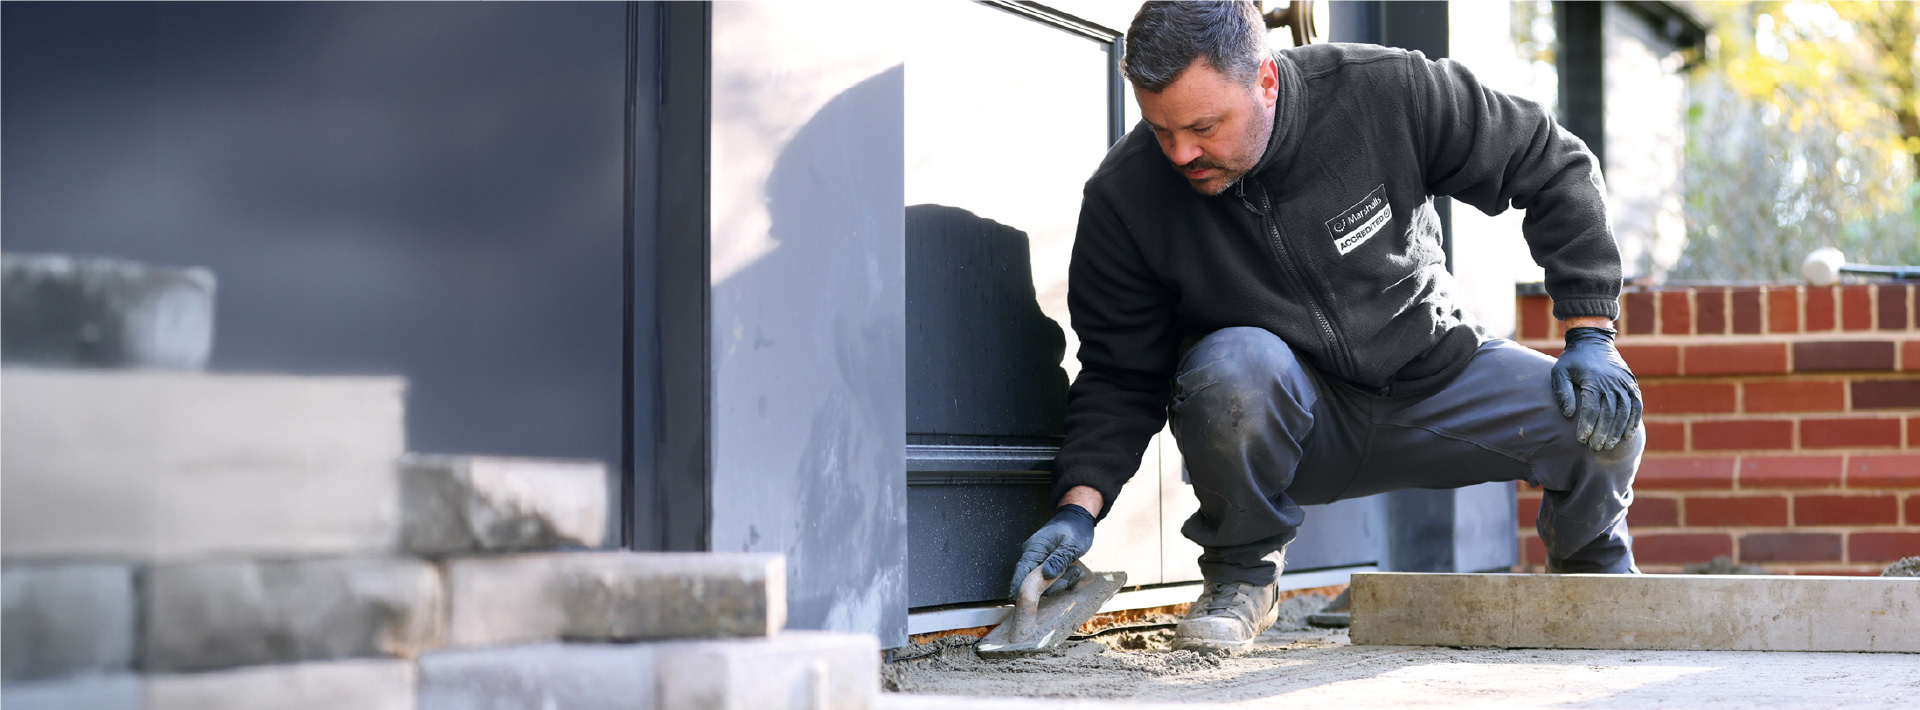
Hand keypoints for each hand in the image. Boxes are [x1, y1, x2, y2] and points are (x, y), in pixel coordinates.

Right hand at [1008, 504, 1094, 597]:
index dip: (1019, 587)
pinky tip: (1074, 571)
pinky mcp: (1046, 564)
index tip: (1017, 601)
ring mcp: (1039, 560)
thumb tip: (1046, 575)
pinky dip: (1063, 578)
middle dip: (1054, 584)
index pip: (1022, 570)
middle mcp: (1033, 555)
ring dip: (1062, 581)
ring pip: (1045, 582)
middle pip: (1034, 581)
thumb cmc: (1074, 529)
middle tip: (1073, 575)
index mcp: (1035, 549)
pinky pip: (1051, 578)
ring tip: (1076, 570)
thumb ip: (1058, 560)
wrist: (1077, 519)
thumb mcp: (1070, 545)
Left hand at [1551, 326, 1641, 451]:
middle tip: (1595, 448)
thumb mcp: (1559, 372)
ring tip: (1610, 445)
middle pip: (1609, 412)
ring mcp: (1624, 382)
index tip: (1581, 440)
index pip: (1591, 408)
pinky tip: (1627, 434)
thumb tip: (1569, 414)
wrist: (1593, 341)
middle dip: (1602, 433)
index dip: (1587, 425)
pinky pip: (1636, 404)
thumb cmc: (1572, 360)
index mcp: (1592, 379)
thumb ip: (1562, 392)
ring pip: (1625, 411)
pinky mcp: (1631, 383)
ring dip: (1618, 430)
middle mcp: (1611, 382)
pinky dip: (1633, 420)